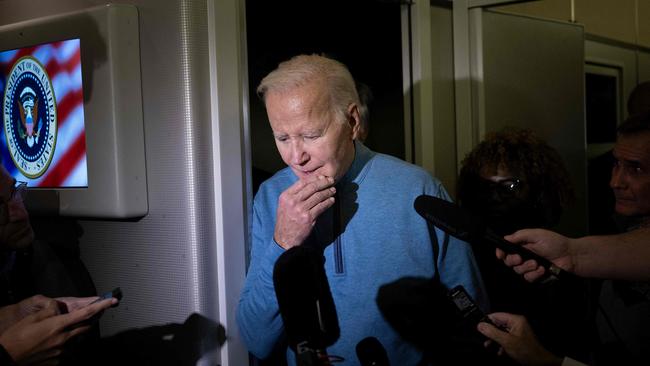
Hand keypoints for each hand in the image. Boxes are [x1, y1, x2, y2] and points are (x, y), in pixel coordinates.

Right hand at [0, 297, 115, 362]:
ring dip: (73, 333)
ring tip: (57, 332)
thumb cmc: (16, 336)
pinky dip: (63, 345)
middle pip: (85, 327)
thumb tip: (60, 307)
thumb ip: (50, 310)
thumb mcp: (32, 318)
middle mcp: (63, 339)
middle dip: (89, 320)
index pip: (85, 313)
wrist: (5, 357)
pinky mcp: (57, 361)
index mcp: (57, 325)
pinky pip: (66, 351)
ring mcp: (61, 352)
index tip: (113, 301)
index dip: (101, 306)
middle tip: (91, 314)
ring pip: (75, 339)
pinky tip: (50, 344)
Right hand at [274, 176, 335, 248]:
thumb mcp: (285, 204)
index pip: (302, 182)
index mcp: (286, 196)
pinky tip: (332, 200)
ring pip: (318, 196)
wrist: (285, 238)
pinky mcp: (308, 218)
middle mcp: (292, 201)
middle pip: (312, 187)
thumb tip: (311, 183)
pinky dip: (328, 202)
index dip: (314, 178)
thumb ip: (294, 194)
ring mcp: (300, 210)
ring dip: (328, 192)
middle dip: (324, 183)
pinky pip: (321, 207)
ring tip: (333, 190)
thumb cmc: (286, 220)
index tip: (322, 177)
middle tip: (331, 181)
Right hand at [477, 312, 561, 365]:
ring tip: (490, 346)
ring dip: (495, 340)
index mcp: (516, 320)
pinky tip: (499, 351)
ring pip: (500, 332)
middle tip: (485, 339)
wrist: (538, 362)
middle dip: (491, 333)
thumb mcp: (507, 341)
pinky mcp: (517, 339)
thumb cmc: (528, 352)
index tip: (480, 327)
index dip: (487, 321)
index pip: (497, 315)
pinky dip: (501, 344)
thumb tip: (481, 325)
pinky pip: (505, 338)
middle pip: (498, 324)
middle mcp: (517, 324)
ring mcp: (517, 331)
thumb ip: (493, 332)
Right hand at [497, 229, 573, 281]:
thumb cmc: (556, 243)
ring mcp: (530, 267)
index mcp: (522, 245)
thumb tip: (506, 238)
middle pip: (509, 262)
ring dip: (526, 268)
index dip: (501, 253)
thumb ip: (520, 235)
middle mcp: (524, 256)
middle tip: (521, 258)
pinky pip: (528, 278)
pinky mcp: (537, 276)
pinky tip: (542, 269)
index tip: (501, 254)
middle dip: (513, 260)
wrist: (571, 256)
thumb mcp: (537, 234)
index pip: (506, 250)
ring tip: (537, 263)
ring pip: (518, 271)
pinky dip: (535, 274)